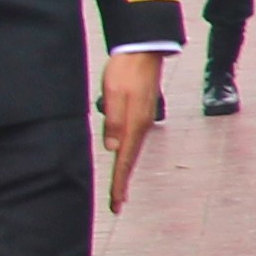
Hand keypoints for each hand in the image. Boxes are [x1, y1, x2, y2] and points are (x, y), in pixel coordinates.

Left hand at [98, 50, 163, 211]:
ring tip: (119, 187)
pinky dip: (128, 154)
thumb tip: (112, 147)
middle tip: (117, 204)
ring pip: (132, 151)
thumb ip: (113, 121)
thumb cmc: (125, 70)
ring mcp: (143, 120)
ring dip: (125, 170)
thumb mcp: (114, 94)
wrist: (142, 51)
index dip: (119, 182)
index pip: (124, 160)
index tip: (117, 202)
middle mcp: (142, 126)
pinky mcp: (142, 114)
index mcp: (134, 124)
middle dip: (123, 183)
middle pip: (130, 160)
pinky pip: (134, 140)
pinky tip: (123, 157)